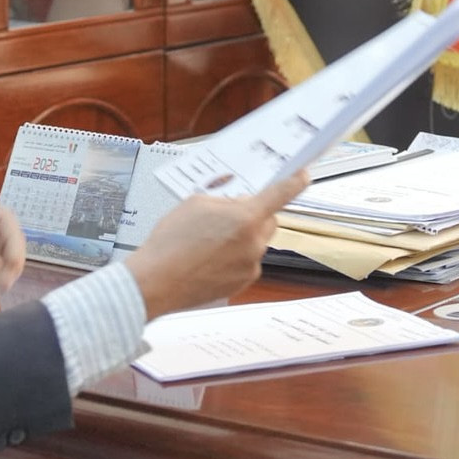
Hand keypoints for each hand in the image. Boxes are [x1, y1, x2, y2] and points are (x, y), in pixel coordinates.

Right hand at [126, 171, 309, 320]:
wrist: (155, 283)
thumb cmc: (171, 242)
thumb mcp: (197, 204)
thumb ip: (225, 202)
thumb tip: (238, 206)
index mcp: (246, 218)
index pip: (280, 194)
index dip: (295, 183)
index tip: (304, 175)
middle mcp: (254, 243)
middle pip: (268, 220)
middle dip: (253, 215)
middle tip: (226, 216)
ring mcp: (250, 265)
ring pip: (256, 242)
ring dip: (242, 238)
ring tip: (208, 243)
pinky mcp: (243, 283)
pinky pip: (246, 262)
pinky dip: (234, 258)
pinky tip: (209, 259)